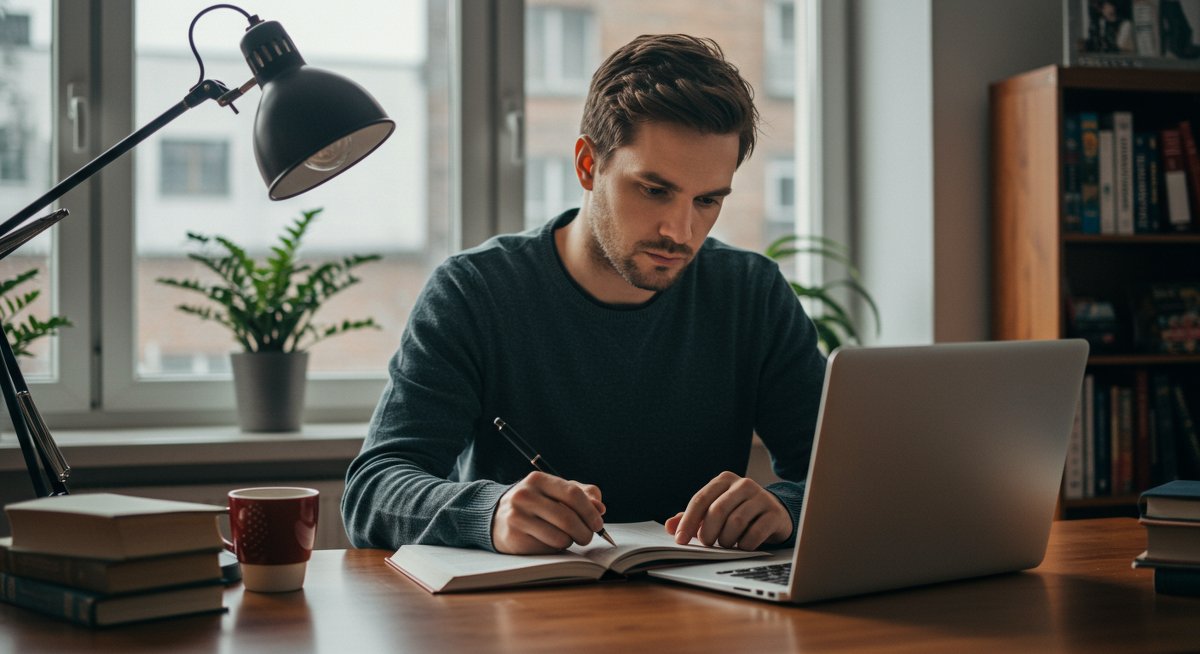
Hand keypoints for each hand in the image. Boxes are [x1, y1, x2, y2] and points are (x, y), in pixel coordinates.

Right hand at [491, 471, 606, 553]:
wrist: (495, 516)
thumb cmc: (534, 504)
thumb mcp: (554, 491)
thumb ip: (581, 494)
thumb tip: (600, 507)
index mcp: (538, 480)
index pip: (573, 494)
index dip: (590, 511)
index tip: (598, 523)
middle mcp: (525, 496)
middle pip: (568, 518)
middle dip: (585, 532)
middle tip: (588, 536)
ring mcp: (517, 517)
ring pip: (560, 537)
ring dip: (570, 541)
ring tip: (566, 537)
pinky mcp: (514, 538)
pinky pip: (547, 548)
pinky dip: (555, 548)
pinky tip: (548, 541)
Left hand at [665, 471, 791, 550]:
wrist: (774, 513)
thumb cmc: (737, 512)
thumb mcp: (714, 511)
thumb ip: (691, 518)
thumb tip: (669, 527)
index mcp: (724, 480)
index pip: (700, 499)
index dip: (688, 521)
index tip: (680, 540)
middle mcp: (743, 484)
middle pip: (718, 510)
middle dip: (707, 532)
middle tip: (705, 544)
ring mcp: (761, 497)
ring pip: (736, 521)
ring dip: (726, 539)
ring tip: (725, 544)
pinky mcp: (774, 513)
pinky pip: (755, 533)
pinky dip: (744, 545)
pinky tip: (742, 546)